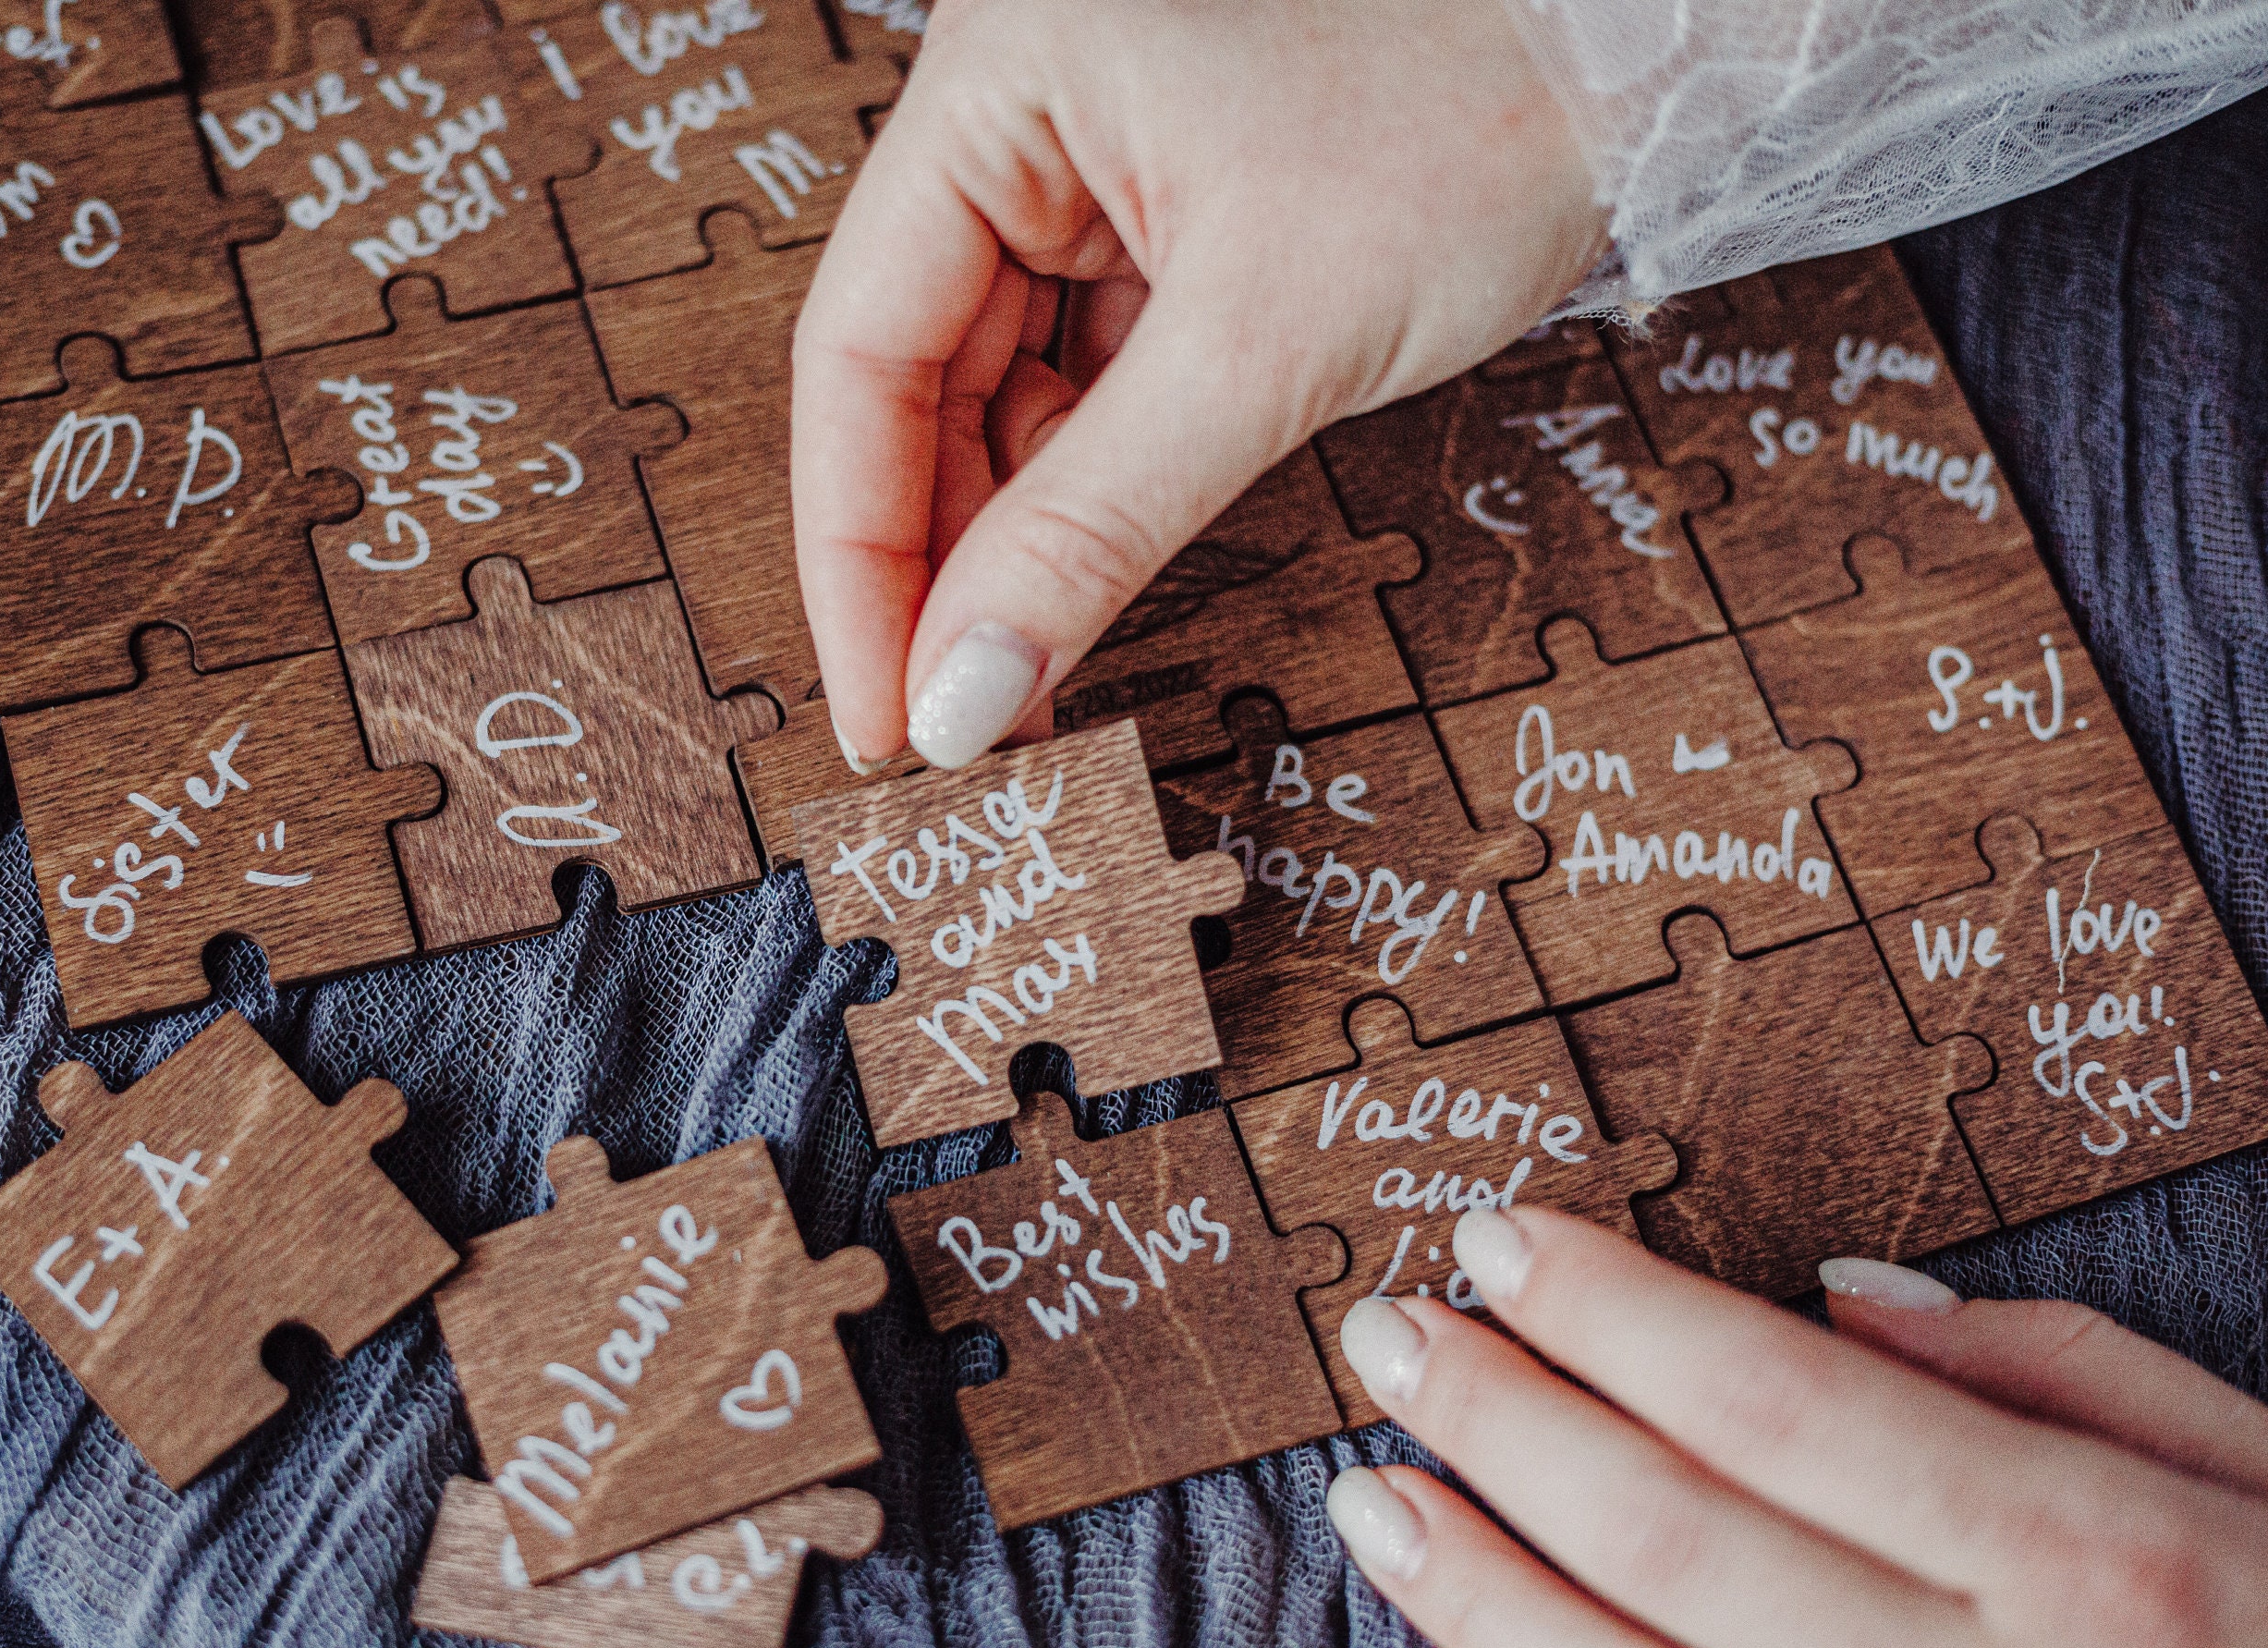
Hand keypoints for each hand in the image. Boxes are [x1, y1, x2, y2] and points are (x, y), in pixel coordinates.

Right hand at [789, 0, 1603, 770]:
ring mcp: (1086, 159)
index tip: (882, 711)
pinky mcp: (1159, 211)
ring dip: (1014, 539)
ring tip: (1029, 674)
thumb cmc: (1484, 106)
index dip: (858, 554)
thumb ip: (1093, 529)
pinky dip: (1087, 486)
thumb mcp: (1269, 344)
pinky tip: (1088, 583)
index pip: (858, 349)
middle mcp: (1018, 111)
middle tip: (961, 721)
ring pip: (995, 391)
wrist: (1649, 47)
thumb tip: (959, 692)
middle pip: (915, 378)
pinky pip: (1081, 375)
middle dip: (943, 562)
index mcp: (996, 78)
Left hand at [1327, 1205, 2267, 1647]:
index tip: (1495, 1243)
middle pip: (1678, 1544)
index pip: (1778, 1402)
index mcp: (2099, 1565)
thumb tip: (1840, 1304)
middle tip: (1391, 1343)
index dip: (1609, 1314)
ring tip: (1380, 1503)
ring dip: (1486, 1606)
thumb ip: (2070, 1381)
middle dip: (1505, 1427)